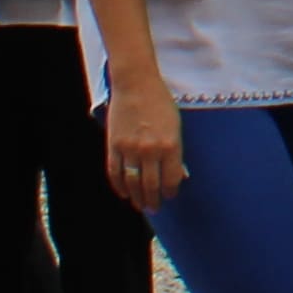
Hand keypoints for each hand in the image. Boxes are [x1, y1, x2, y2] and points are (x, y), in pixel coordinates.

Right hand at [102, 78, 186, 210]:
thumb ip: (176, 152)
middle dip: (153, 201)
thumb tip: (178, 176)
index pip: (171, 180)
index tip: (169, 196)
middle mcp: (150, 150)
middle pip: (151, 186)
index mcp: (170, 145)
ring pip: (132, 184)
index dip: (170, 192)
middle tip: (154, 208)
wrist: (136, 84)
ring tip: (140, 205)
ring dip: (136, 198)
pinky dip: (119, 186)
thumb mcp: (176, 126)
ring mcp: (130, 149)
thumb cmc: (160, 103)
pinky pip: (115, 173)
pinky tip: (124, 193)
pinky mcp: (114, 145)